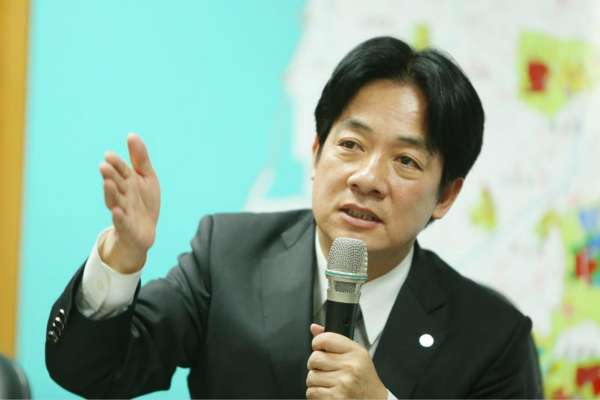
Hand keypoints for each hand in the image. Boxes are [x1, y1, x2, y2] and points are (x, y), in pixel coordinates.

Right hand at [98, 133, 159, 273]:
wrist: (144, 231)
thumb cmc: (144, 202)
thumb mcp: (146, 177)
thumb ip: (140, 158)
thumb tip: (132, 134)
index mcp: (127, 182)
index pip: (121, 170)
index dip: (116, 163)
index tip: (109, 155)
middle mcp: (122, 195)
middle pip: (116, 183)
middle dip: (111, 175)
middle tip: (104, 166)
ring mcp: (123, 210)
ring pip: (116, 200)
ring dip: (111, 192)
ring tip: (108, 182)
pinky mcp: (127, 226)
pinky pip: (122, 222)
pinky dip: (119, 217)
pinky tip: (117, 211)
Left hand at [306, 323, 387, 398]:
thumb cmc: (364, 380)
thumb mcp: (356, 356)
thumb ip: (334, 341)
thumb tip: (314, 328)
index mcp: (356, 353)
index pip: (325, 339)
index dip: (317, 343)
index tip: (319, 348)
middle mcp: (351, 367)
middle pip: (314, 358)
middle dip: (315, 365)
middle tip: (326, 370)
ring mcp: (343, 383)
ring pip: (311, 377)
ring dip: (316, 382)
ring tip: (329, 383)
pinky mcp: (335, 398)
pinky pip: (312, 392)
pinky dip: (316, 394)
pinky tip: (328, 393)